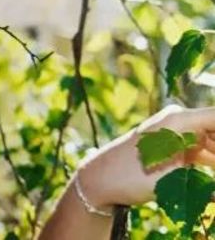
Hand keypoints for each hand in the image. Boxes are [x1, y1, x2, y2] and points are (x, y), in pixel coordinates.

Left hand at [78, 105, 214, 208]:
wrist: (99, 180)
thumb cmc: (131, 177)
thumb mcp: (175, 180)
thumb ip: (211, 183)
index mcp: (180, 119)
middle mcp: (179, 120)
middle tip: (209, 167)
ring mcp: (177, 131)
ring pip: (214, 141)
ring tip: (208, 173)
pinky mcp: (175, 144)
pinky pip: (205, 150)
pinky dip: (214, 160)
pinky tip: (210, 174)